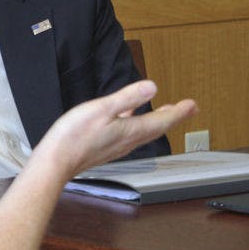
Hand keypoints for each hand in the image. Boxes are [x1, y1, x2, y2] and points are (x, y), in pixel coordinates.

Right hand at [35, 80, 196, 177]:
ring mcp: (116, 147)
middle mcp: (128, 141)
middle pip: (157, 128)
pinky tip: (128, 120)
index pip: (162, 120)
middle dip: (173, 117)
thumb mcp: (101, 109)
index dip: (179, 112)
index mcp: (130, 130)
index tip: (193, 105)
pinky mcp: (105, 148)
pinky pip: (129, 135)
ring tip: (165, 114)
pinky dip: (137, 125)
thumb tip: (152, 87)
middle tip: (188, 110)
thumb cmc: (73, 137)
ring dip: (158, 122)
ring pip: (145, 133)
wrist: (55, 163)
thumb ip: (127, 98)